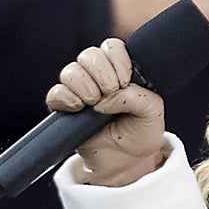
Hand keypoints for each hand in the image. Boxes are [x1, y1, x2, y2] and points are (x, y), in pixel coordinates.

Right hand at [46, 38, 168, 185]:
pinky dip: (68, 98)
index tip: (126, 81)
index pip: (111, 46)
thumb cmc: (141, 132)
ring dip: (87, 86)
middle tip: (113, 93)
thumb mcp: (153, 112)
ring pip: (70, 71)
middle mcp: (97, 77)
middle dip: (104, 74)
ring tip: (98, 105)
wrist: (127, 161)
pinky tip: (81, 109)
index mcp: (120, 70)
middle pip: (88, 54)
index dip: (118, 60)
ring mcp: (78, 91)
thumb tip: (108, 96)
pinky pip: (55, 93)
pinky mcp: (63, 108)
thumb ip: (138, 96)